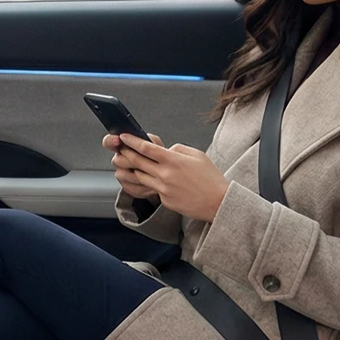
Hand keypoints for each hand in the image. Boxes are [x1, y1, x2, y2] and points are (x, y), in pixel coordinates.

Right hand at [103, 131, 162, 203]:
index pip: (108, 142)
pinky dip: (141, 185)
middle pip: (117, 160)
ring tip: (151, 174)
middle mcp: (119, 160)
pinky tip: (151, 183)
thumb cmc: (160, 158)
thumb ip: (150, 140)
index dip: (111, 141)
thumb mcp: (158, 145)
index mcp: (123, 146)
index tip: (118, 140)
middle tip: (146, 162)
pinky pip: (129, 187)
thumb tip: (145, 139)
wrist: (166, 177)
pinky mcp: (127, 187)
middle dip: (132, 161)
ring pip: (122, 174)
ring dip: (137, 174)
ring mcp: (122, 174)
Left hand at [105, 133, 230, 221]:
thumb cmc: (211, 178)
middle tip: (121, 148)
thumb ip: (178, 149)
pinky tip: (158, 181)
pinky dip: (153, 183)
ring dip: (135, 169)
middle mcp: (165, 175)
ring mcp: (163, 189)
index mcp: (174, 161)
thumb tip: (166, 150)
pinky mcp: (165, 201)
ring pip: (141, 176)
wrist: (218, 203)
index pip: (146, 148)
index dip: (132, 141)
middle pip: (138, 162)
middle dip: (127, 153)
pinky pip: (153, 189)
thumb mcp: (198, 155)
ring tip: (134, 163)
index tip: (124, 137)